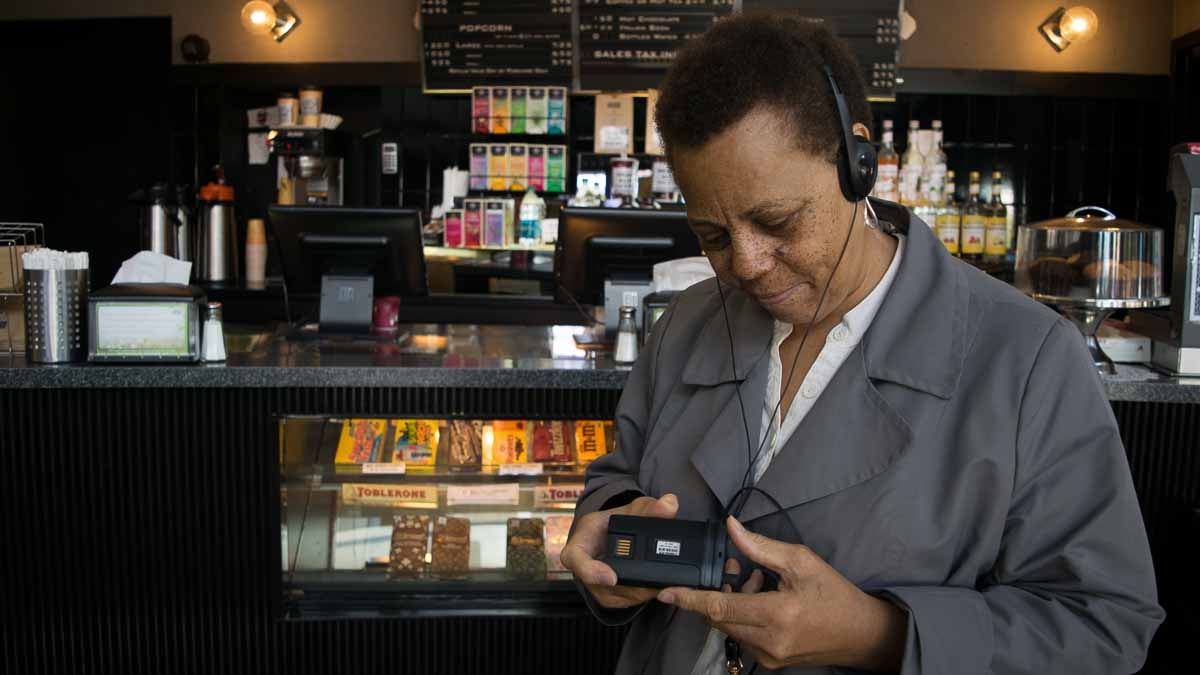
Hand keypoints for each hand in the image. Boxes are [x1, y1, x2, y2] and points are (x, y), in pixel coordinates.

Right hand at [561, 493, 678, 608]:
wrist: (616, 534)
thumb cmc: (618, 520)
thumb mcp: (635, 509)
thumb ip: (651, 507)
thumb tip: (669, 504)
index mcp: (582, 540)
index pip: (574, 558)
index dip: (590, 571)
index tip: (611, 577)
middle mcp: (583, 566)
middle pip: (599, 585)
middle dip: (628, 586)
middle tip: (653, 584)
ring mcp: (594, 584)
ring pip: (613, 597)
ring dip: (637, 593)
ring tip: (660, 584)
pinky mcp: (607, 596)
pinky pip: (622, 602)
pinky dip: (639, 597)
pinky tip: (655, 589)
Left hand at [657, 516, 907, 671]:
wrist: (861, 634)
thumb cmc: (835, 595)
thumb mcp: (801, 561)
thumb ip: (760, 547)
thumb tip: (731, 528)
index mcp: (776, 615)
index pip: (719, 606)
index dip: (689, 598)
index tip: (666, 592)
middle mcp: (768, 641)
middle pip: (719, 617)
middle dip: (715, 590)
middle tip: (733, 569)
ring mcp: (768, 656)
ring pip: (729, 627)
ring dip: (730, 603)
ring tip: (756, 581)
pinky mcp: (770, 662)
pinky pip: (742, 636)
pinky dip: (742, 616)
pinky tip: (761, 599)